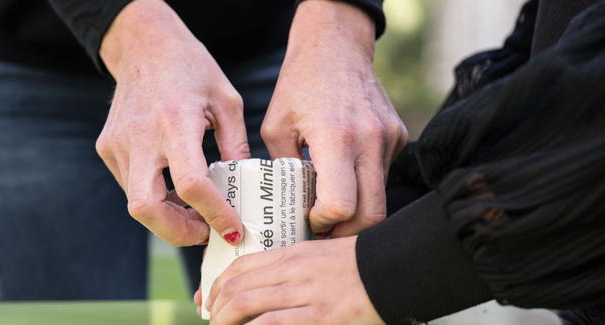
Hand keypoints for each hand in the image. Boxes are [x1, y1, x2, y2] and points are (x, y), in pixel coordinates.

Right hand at [96, 0, 245, 246]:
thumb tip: (245, 188)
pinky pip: (131, 185)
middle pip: (146, 208)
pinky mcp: (108, 146)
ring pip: (136, 202)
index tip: (231, 229)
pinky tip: (176, 189)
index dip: (213, 214)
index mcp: (176, 122)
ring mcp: (118, 144)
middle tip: (205, 233)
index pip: (192, 183)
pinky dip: (155, 197)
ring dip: (168, 217)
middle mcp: (141, 137)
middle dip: (177, 233)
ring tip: (196, 211)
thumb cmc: (192, 68)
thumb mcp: (227, 101)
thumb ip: (236, 147)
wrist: (144, 44)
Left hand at [202, 237, 383, 324]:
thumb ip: (296, 269)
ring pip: (245, 304)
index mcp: (293, 253)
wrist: (395, 268)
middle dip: (215, 308)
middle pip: (237, 286)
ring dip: (224, 321)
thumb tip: (273, 286)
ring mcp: (304, 294)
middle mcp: (292, 271)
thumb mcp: (323, 257)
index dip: (217, 285)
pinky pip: (271, 324)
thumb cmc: (362, 265)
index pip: (241, 265)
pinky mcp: (319, 316)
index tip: (209, 300)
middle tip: (211, 321)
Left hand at [261, 0, 408, 238]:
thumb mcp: (275, 127)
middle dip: (347, 231)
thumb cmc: (300, 83)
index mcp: (336, 137)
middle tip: (326, 230)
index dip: (325, 222)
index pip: (342, 205)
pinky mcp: (398, 135)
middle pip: (372, 214)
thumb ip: (283, 171)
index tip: (310, 219)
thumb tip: (288, 208)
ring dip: (357, 208)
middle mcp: (370, 139)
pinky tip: (345, 171)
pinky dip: (365, 183)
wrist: (336, 45)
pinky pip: (383, 174)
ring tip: (331, 202)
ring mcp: (389, 138)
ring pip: (381, 196)